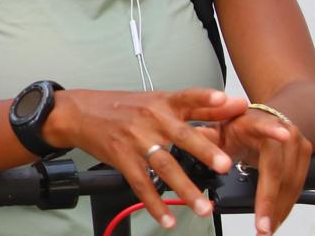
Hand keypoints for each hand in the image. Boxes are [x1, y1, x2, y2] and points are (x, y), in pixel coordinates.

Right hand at [44, 88, 247, 230]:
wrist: (81, 113)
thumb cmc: (123, 107)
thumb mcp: (159, 100)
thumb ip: (199, 106)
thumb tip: (232, 104)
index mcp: (163, 102)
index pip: (188, 97)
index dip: (207, 98)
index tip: (227, 101)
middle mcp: (152, 120)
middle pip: (181, 135)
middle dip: (204, 150)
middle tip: (224, 164)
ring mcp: (136, 140)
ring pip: (164, 166)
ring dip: (185, 189)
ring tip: (203, 207)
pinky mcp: (123, 158)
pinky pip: (141, 184)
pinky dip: (155, 204)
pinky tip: (167, 218)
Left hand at [216, 108, 312, 234]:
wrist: (264, 120)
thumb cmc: (239, 127)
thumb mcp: (218, 128)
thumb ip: (205, 138)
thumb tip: (189, 144)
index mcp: (256, 122)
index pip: (265, 126)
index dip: (274, 130)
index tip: (284, 135)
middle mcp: (282, 130)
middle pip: (279, 168)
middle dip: (270, 200)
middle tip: (262, 226)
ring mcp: (297, 143)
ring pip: (291, 182)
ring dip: (279, 209)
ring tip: (266, 229)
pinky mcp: (306, 155)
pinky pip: (297, 186)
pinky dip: (285, 205)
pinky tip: (276, 218)